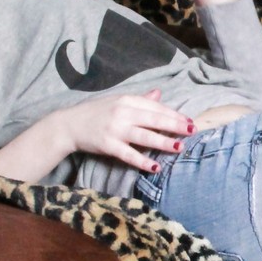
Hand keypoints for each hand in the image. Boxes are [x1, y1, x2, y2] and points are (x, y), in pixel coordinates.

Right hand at [55, 89, 193, 173]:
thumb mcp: (117, 101)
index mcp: (127, 100)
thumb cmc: (95, 113)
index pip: (156, 107)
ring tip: (179, 147)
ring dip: (163, 142)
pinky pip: (129, 154)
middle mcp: (123, 112)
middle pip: (154, 119)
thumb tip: (159, 94)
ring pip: (144, 135)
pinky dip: (142, 161)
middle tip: (192, 131)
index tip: (190, 121)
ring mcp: (115, 129)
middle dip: (175, 125)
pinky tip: (155, 166)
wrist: (69, 124)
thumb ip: (139, 100)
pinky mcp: (107, 145)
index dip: (174, 114)